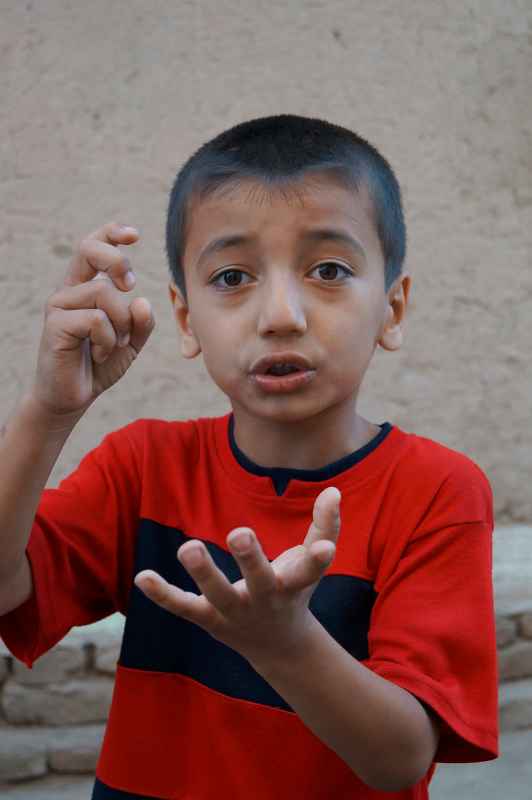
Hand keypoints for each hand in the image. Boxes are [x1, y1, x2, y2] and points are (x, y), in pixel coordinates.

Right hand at [30, 221, 154, 418]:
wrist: (74, 396)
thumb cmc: (100, 364)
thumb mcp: (131, 341)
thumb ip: (142, 321)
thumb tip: (140, 300)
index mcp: (85, 287)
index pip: (93, 247)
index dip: (111, 234)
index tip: (134, 235)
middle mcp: (69, 290)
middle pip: (90, 251)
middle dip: (117, 261)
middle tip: (130, 285)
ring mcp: (59, 306)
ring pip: (104, 293)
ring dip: (120, 323)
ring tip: (112, 345)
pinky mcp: (56, 325)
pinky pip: (96, 319)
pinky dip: (108, 340)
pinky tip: (99, 353)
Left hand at [134, 486, 340, 667]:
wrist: (278, 647)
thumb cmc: (293, 591)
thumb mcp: (311, 563)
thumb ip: (325, 527)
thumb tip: (333, 491)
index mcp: (293, 585)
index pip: (310, 571)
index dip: (319, 559)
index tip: (326, 549)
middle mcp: (266, 601)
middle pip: (259, 582)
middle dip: (250, 560)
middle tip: (239, 534)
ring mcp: (236, 613)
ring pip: (218, 595)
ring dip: (203, 573)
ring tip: (188, 548)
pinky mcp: (209, 620)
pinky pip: (184, 608)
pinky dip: (163, 595)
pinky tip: (143, 577)